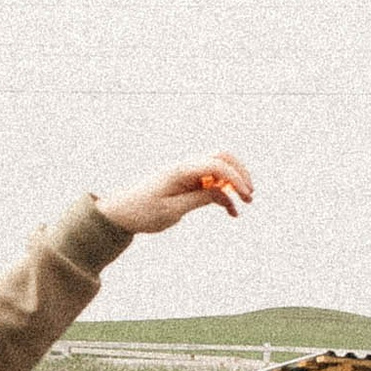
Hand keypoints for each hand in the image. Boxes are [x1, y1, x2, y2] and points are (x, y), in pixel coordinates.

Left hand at [97, 158, 254, 235]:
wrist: (120, 214)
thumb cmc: (142, 212)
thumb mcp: (172, 211)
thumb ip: (200, 198)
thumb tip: (223, 191)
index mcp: (180, 171)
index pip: (216, 164)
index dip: (236, 178)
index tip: (246, 197)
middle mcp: (185, 167)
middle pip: (221, 157)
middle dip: (240, 173)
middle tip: (250, 195)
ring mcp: (187, 174)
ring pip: (219, 168)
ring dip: (234, 181)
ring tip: (244, 202)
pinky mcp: (186, 183)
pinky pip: (211, 182)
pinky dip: (224, 194)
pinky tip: (231, 212)